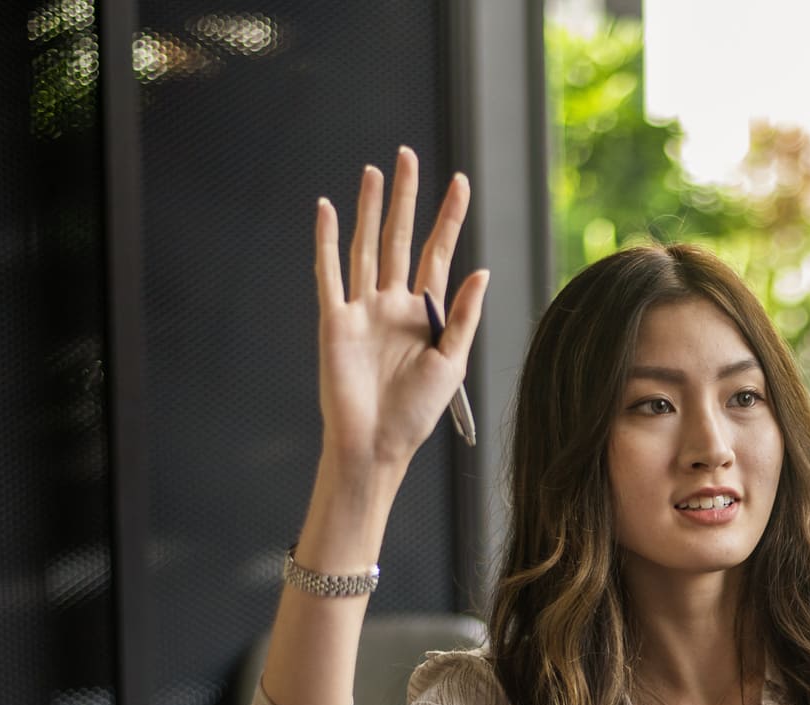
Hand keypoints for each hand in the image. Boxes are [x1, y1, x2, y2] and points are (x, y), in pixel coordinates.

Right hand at [314, 147, 487, 498]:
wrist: (376, 443)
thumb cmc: (417, 413)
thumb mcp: (452, 363)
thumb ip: (464, 316)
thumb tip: (481, 270)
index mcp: (426, 315)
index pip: (438, 254)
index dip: (450, 218)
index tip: (461, 182)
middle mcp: (393, 304)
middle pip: (399, 238)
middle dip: (406, 198)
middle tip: (409, 156)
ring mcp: (362, 309)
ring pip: (366, 246)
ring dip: (369, 209)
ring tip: (375, 171)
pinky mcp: (335, 320)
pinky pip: (329, 272)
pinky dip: (328, 240)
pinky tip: (330, 209)